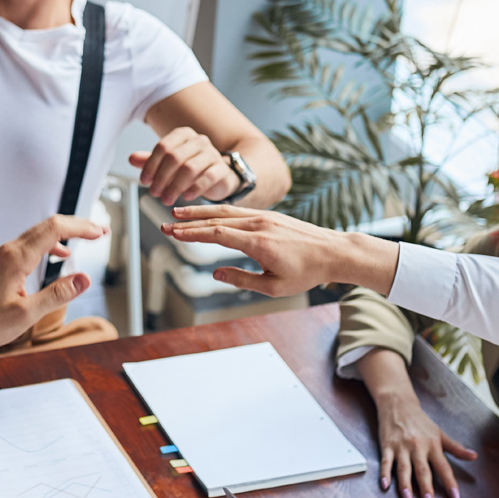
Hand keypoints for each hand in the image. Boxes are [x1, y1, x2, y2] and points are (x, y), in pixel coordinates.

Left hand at [0, 213, 107, 352]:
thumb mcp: (26, 314)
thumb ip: (57, 295)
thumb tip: (84, 279)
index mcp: (17, 258)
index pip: (55, 229)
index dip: (81, 227)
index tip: (101, 232)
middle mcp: (10, 251)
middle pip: (49, 225)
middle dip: (78, 225)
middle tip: (102, 230)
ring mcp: (5, 255)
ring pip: (40, 233)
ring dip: (66, 233)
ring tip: (88, 238)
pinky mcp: (3, 264)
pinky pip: (32, 244)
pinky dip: (51, 244)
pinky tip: (61, 255)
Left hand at [130, 128, 236, 205]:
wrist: (219, 175)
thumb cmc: (190, 168)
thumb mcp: (168, 163)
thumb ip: (150, 160)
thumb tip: (131, 158)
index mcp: (183, 135)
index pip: (163, 147)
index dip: (151, 165)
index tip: (144, 182)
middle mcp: (199, 141)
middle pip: (174, 157)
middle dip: (161, 178)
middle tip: (154, 193)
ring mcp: (212, 153)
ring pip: (189, 169)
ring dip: (175, 186)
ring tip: (166, 199)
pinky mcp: (222, 169)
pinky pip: (207, 178)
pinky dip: (194, 189)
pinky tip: (185, 197)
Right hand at [164, 205, 388, 296]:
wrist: (333, 252)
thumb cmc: (306, 273)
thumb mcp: (274, 287)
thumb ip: (242, 279)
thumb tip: (216, 273)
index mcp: (259, 243)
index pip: (217, 234)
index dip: (192, 234)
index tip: (172, 233)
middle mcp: (259, 224)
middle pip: (216, 219)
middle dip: (188, 223)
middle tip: (165, 223)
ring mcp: (264, 217)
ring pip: (226, 211)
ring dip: (200, 213)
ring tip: (178, 212)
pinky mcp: (269, 215)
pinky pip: (238, 211)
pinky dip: (218, 211)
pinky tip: (206, 214)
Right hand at [359, 351, 476, 497]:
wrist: (398, 404)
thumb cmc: (420, 421)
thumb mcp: (440, 434)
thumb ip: (456, 448)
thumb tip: (475, 456)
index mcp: (433, 445)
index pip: (443, 467)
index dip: (450, 482)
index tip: (455, 497)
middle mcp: (418, 447)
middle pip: (423, 470)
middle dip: (426, 487)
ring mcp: (401, 447)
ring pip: (403, 468)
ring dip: (405, 484)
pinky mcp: (387, 446)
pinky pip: (385, 462)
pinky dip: (384, 473)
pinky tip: (385, 485)